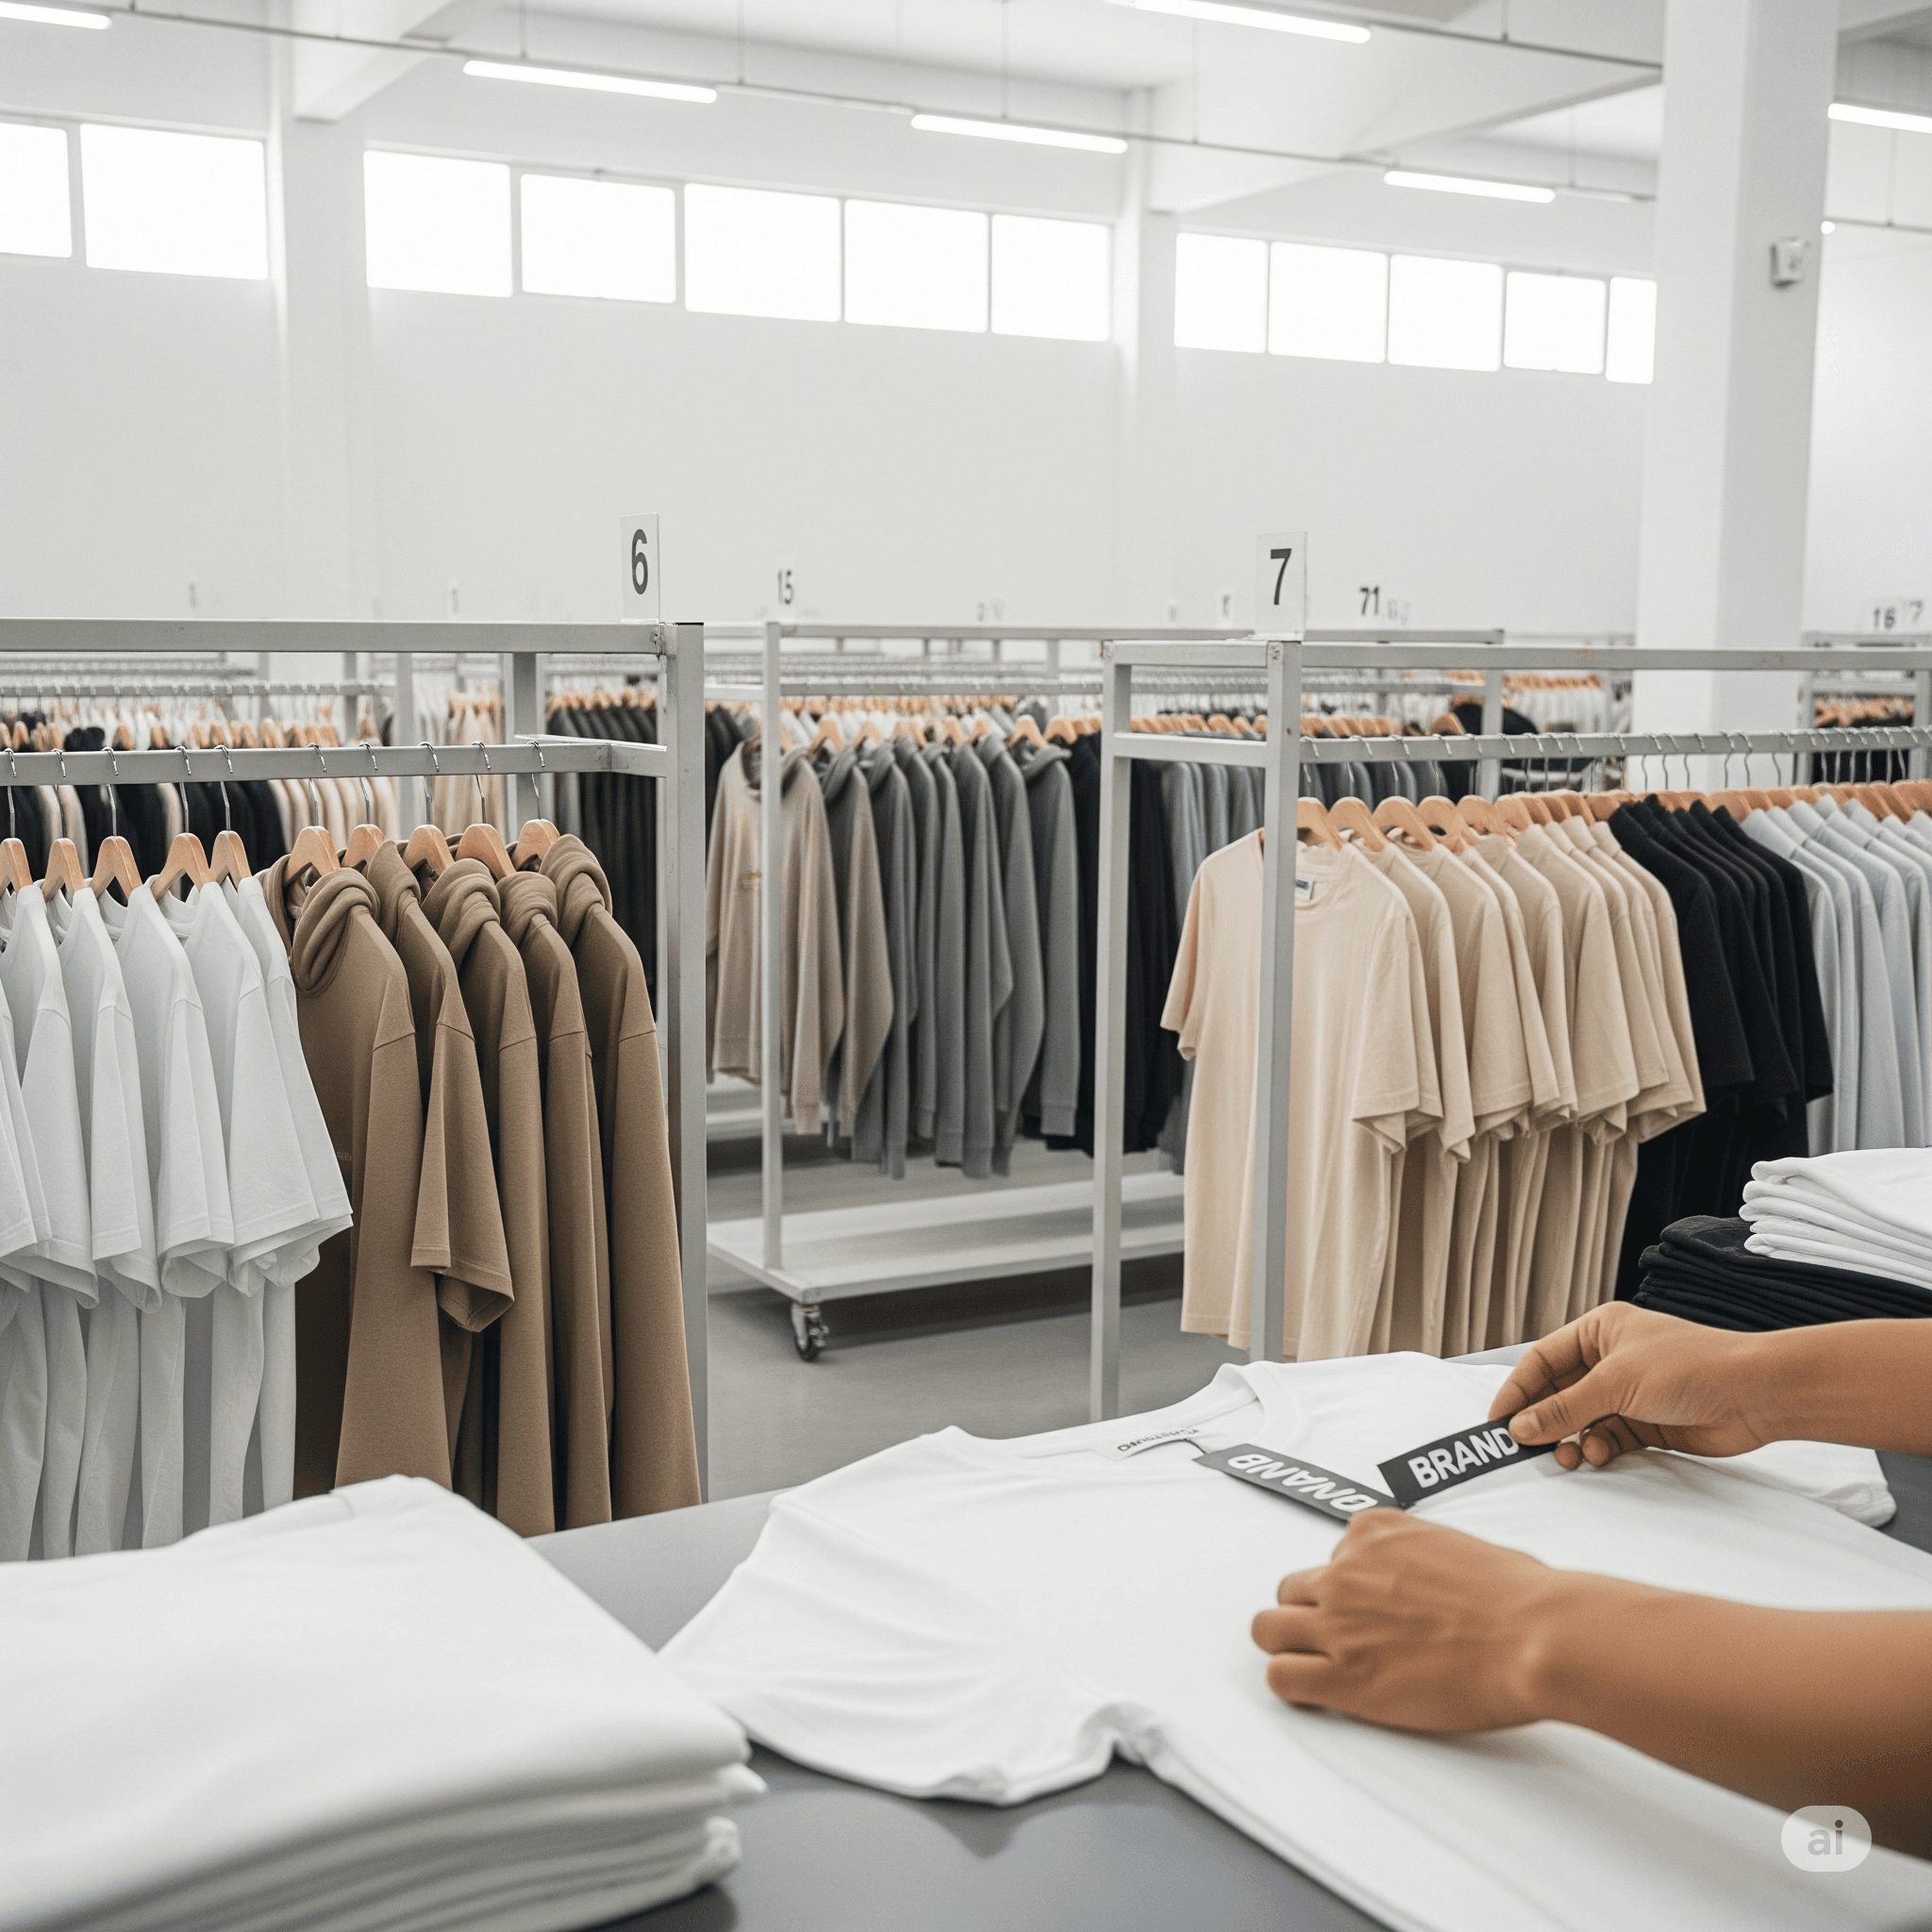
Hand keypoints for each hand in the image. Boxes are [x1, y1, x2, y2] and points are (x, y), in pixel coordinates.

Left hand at [1251, 1511, 1566, 1730]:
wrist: (1534, 1636)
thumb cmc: (1520, 1597)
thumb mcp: (1462, 1548)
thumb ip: (1425, 1560)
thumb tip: (1435, 1582)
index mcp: (1376, 1533)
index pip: (1334, 1554)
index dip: (1351, 1587)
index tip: (1372, 1608)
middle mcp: (1346, 1571)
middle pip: (1291, 1590)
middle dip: (1311, 1614)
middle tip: (1340, 1642)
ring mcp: (1338, 1622)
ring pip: (1268, 1629)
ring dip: (1289, 1647)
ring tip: (1318, 1669)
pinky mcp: (1343, 1675)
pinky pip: (1282, 1677)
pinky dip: (1293, 1687)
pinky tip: (1317, 1695)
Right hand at [1487, 1304, 1773, 1469]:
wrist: (1754, 1395)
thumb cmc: (1690, 1367)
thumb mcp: (1615, 1383)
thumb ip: (1565, 1408)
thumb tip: (1521, 1427)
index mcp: (1598, 1331)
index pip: (1542, 1360)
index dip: (1517, 1390)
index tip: (1497, 1420)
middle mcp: (1610, 1359)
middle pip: (1559, 1392)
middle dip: (1544, 1419)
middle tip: (1525, 1446)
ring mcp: (1629, 1392)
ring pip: (1582, 1418)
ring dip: (1570, 1438)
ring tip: (1566, 1455)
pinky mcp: (1647, 1422)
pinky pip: (1607, 1437)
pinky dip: (1598, 1447)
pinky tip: (1598, 1453)